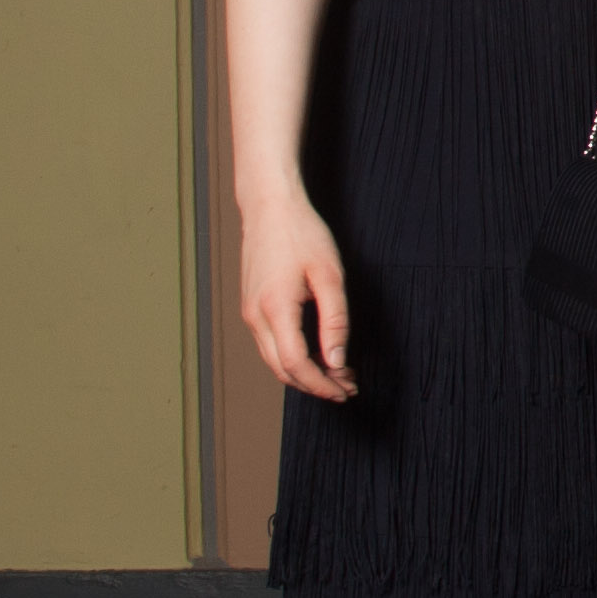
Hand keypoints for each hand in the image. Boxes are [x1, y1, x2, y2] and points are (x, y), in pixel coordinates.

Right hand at [238, 192, 356, 402]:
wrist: (269, 207)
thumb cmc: (302, 234)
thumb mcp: (329, 275)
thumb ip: (335, 320)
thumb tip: (338, 360)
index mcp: (274, 309)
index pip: (296, 365)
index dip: (321, 384)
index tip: (345, 390)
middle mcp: (255, 316)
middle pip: (282, 370)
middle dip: (315, 385)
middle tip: (347, 387)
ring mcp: (248, 312)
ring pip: (274, 360)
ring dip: (304, 373)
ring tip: (338, 373)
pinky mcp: (250, 306)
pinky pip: (270, 344)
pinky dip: (293, 357)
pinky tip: (317, 353)